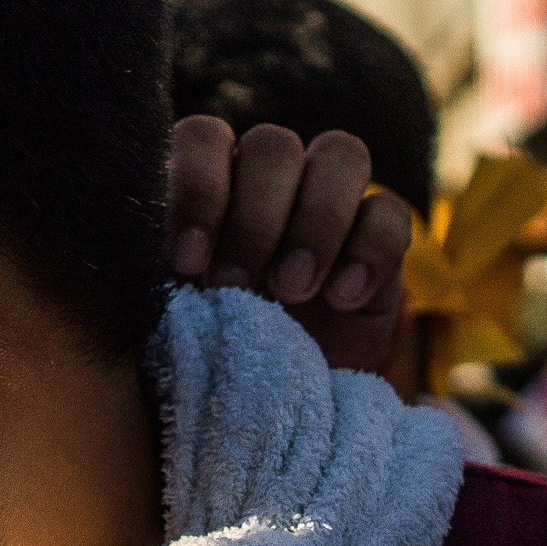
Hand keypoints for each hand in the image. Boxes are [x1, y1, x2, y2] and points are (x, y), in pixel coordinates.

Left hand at [164, 113, 412, 374]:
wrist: (273, 408)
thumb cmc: (205, 356)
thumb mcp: (169, 322)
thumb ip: (157, 278)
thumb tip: (156, 262)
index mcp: (208, 184)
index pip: (203, 137)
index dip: (197, 188)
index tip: (186, 262)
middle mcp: (269, 179)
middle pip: (274, 144)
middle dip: (254, 217)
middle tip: (237, 285)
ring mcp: (330, 201)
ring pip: (341, 154)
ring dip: (315, 221)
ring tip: (292, 291)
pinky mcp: (379, 239)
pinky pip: (389, 211)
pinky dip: (369, 250)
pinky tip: (343, 299)